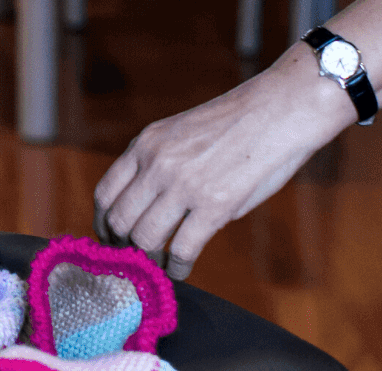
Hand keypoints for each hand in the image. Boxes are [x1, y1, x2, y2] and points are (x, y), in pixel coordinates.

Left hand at [92, 62, 352, 280]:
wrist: (278, 110)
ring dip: (149, 260)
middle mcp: (157, 164)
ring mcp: (184, 186)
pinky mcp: (214, 206)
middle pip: (120, 220)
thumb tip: (150, 211)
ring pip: (145, 238)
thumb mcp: (178, 133)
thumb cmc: (234, 124)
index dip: (103, 223)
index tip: (110, 238)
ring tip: (158, 266)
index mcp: (145, 144)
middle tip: (132, 258)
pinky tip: (181, 270)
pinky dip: (177, 267)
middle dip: (122, 245)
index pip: (105, 193)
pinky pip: (181, 249)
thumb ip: (158, 168)